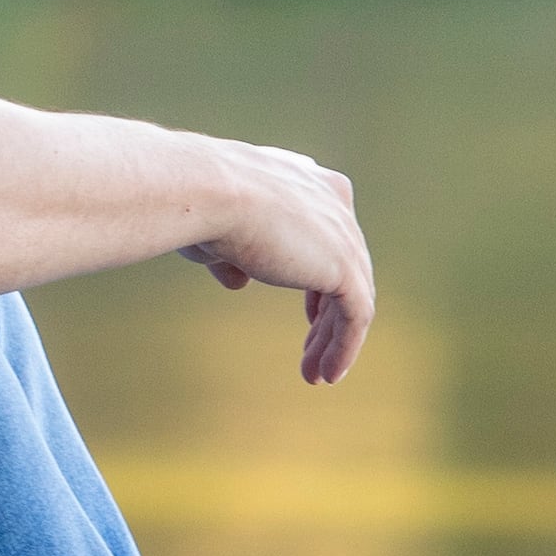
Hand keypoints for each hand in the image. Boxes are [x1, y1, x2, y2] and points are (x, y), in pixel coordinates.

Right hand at [179, 138, 372, 385]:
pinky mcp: (345, 266)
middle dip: (328, 315)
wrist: (207, 192)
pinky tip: (326, 375)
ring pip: (352, 297)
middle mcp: (333, 201)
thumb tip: (238, 283)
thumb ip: (232, 257)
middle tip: (311, 352)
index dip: (320, 279)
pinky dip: (344, 348)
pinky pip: (356, 316)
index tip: (310, 313)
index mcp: (309, 181)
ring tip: (316, 375)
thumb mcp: (215, 231)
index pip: (329, 236)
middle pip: (344, 268)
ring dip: (333, 339)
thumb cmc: (199, 204)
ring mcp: (344, 233)